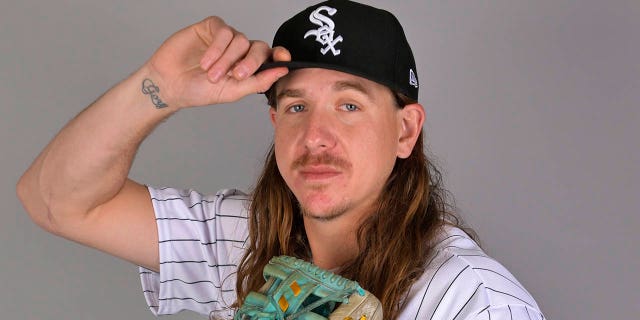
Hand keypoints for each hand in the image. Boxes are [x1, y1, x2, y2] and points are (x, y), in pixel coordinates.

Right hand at [145, 16, 289, 108]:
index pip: (270, 56)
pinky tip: (206, 62)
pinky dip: (217, 49)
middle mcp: (239, 50)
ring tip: (211, 74)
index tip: (283, 59)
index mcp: (248, 65)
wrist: (169, 85)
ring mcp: (225, 38)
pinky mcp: (211, 28)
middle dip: (251, 62)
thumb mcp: (232, 92)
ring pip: (241, 40)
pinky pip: (223, 31)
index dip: (279, 55)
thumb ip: (258, 82)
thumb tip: (281, 71)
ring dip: (227, 60)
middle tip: (236, 76)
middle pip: (258, 47)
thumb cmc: (198, 90)